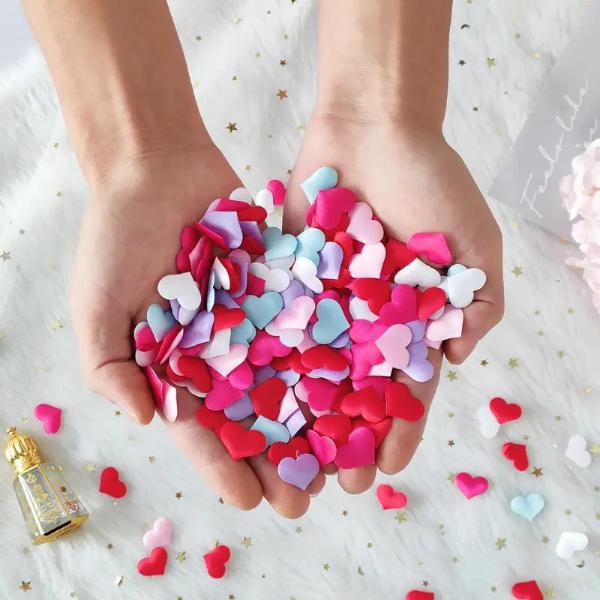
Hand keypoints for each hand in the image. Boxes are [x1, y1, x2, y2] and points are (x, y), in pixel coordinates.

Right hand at [70, 145, 324, 516]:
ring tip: (340, 460)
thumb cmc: (117, 235)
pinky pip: (310, 324)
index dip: (222, 466)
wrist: (157, 165)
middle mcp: (220, 349)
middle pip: (253, 414)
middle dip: (275, 458)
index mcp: (176, 364)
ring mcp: (255, 319)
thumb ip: (111, 365)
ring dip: (313, 421)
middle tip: (305, 499)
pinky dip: (333, 356)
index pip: (199, 427)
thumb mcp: (96, 304)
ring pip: (289, 379)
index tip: (249, 502)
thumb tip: (147, 422)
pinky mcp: (283, 286)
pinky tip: (359, 389)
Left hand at [284, 115, 503, 490]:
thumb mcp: (475, 246)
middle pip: (353, 391)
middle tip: (332, 486)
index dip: (399, 430)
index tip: (387, 470)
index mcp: (409, 320)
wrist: (373, 128)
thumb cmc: (432, 182)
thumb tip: (458, 360)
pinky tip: (249, 403)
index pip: (406, 389)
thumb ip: (477, 305)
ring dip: (302, 417)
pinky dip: (263, 363)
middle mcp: (364, 319)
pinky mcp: (285, 280)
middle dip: (346, 438)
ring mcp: (322, 302)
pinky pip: (273, 325)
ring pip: (308, 371)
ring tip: (288, 462)